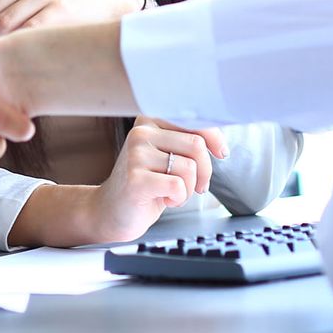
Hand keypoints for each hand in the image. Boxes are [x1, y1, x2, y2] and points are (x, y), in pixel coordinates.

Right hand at [78, 117, 229, 242]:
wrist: (111, 212)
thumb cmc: (146, 185)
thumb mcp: (167, 156)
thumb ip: (187, 143)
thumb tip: (220, 145)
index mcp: (150, 120)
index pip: (194, 120)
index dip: (215, 138)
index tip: (221, 153)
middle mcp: (141, 133)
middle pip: (196, 144)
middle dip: (205, 170)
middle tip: (198, 185)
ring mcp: (135, 155)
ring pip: (189, 167)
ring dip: (189, 188)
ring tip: (173, 193)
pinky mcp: (135, 179)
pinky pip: (177, 186)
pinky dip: (179, 198)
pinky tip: (164, 200)